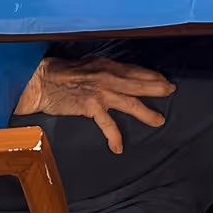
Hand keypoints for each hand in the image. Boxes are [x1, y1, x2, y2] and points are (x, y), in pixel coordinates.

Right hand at [12, 55, 175, 154]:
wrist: (41, 81)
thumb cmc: (62, 72)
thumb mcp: (88, 65)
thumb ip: (105, 70)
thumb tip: (119, 76)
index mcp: (108, 65)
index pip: (136, 70)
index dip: (151, 75)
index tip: (163, 79)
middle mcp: (108, 76)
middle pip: (139, 83)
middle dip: (157, 87)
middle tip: (171, 91)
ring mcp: (101, 92)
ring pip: (131, 102)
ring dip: (146, 112)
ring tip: (158, 120)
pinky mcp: (91, 106)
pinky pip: (107, 124)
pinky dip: (114, 137)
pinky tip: (118, 147)